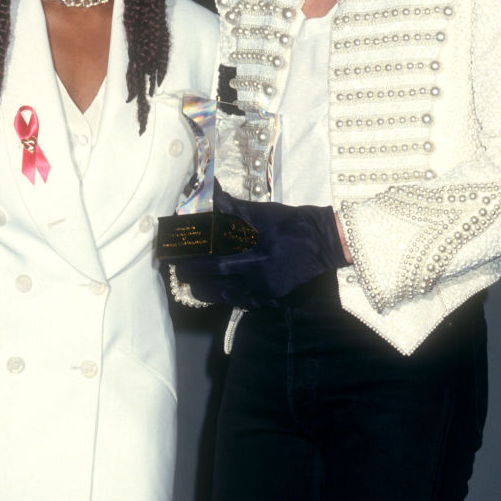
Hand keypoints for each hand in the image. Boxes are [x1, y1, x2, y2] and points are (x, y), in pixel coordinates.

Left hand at [176, 183, 347, 306]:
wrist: (322, 242)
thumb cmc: (291, 222)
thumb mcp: (263, 211)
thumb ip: (235, 208)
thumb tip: (211, 197)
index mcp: (253, 246)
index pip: (214, 253)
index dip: (194, 255)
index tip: (178, 252)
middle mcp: (256, 270)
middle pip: (216, 277)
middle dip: (194, 273)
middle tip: (180, 269)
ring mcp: (264, 287)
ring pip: (226, 295)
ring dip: (206, 290)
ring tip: (194, 284)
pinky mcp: (271, 296)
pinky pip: (243, 302)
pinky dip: (227, 299)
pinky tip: (219, 294)